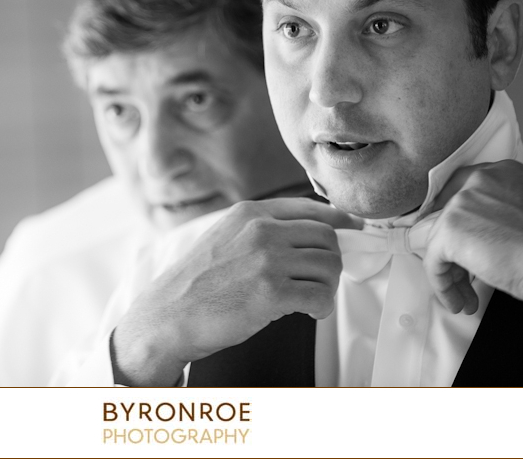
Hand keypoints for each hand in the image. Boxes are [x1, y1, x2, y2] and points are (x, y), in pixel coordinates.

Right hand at [111, 197, 358, 385]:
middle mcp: (261, 230)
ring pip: (329, 266)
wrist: (168, 314)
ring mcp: (267, 260)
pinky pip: (321, 296)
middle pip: (326, 237)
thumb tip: (303, 233)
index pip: (311, 208)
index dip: (340, 220)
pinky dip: (323, 307)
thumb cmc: (195, 283)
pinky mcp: (272, 292)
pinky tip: (310, 312)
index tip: (354, 229)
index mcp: (250, 213)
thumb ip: (259, 228)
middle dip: (333, 260)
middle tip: (323, 279)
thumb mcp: (223, 236)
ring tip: (313, 298)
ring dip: (328, 286)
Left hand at [422, 160, 522, 313]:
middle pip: (449, 219)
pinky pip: (434, 262)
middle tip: (466, 278)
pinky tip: (459, 302)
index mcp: (499, 173)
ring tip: (466, 298)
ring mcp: (460, 204)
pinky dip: (443, 285)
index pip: (462, 192)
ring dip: (453, 274)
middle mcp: (476, 182)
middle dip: (455, 253)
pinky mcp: (449, 231)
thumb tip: (477, 236)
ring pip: (441, 243)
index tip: (456, 244)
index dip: (456, 222)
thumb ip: (499, 211)